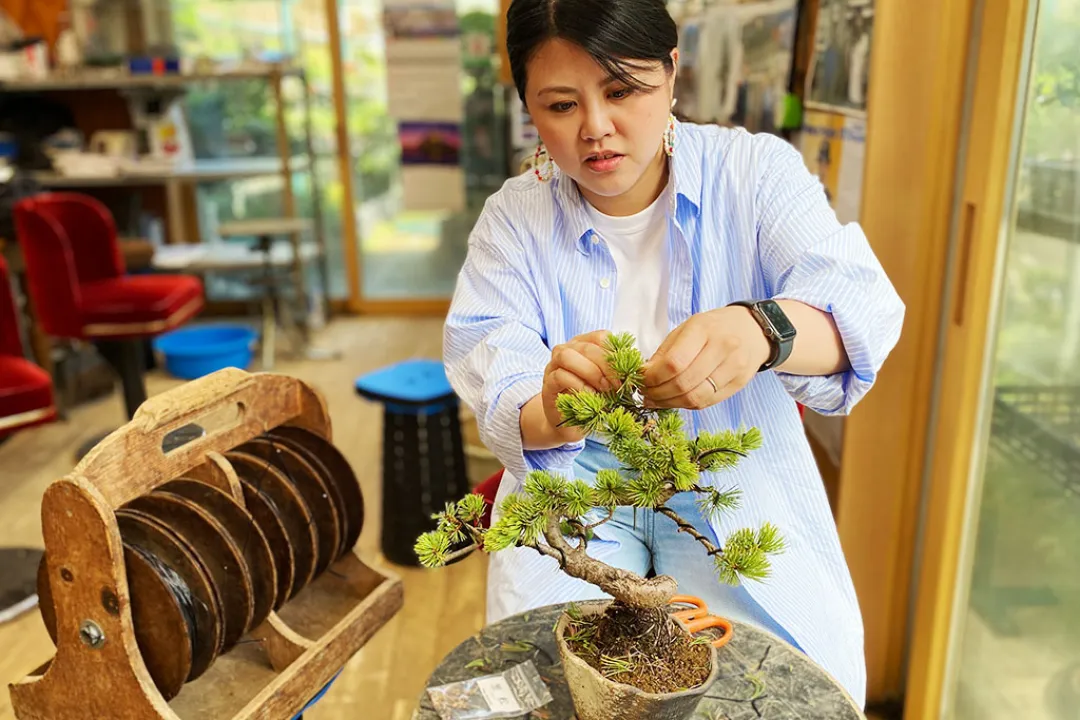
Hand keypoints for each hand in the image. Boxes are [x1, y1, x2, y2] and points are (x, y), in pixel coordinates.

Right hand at [541, 330, 619, 439]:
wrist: (567, 423)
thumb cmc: (591, 399)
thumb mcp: (607, 383)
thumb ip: (617, 372)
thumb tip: (637, 369)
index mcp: (584, 344)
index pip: (601, 337)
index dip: (615, 353)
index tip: (627, 373)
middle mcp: (566, 349)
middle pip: (587, 347)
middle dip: (607, 367)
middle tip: (618, 386)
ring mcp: (553, 365)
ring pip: (568, 356)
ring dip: (591, 373)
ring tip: (604, 390)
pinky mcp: (547, 384)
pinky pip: (561, 377)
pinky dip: (579, 386)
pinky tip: (591, 397)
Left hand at [643, 307, 770, 409]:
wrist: (753, 329)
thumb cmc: (714, 327)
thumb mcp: (687, 328)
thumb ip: (665, 351)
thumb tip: (644, 375)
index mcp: (703, 329)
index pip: (673, 363)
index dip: (653, 378)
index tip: (641, 381)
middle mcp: (722, 347)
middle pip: (683, 383)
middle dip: (658, 394)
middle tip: (645, 395)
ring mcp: (734, 367)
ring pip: (695, 398)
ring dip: (670, 403)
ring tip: (657, 400)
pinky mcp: (739, 383)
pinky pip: (707, 402)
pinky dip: (686, 405)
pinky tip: (676, 400)